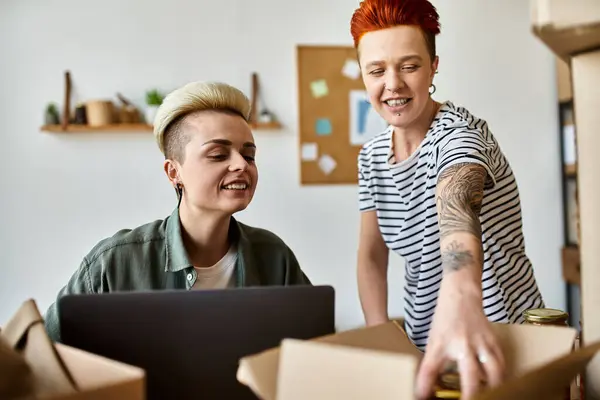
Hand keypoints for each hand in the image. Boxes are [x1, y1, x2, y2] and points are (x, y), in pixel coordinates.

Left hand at [415, 277, 504, 399]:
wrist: (461, 296)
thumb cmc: (445, 320)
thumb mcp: (433, 342)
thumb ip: (432, 366)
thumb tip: (426, 390)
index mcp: (441, 344)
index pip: (430, 369)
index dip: (425, 386)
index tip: (423, 398)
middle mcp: (462, 344)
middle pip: (470, 376)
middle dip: (470, 395)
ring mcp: (481, 343)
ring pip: (493, 371)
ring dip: (493, 388)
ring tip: (489, 396)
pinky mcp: (494, 342)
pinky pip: (502, 364)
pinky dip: (501, 377)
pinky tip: (499, 385)